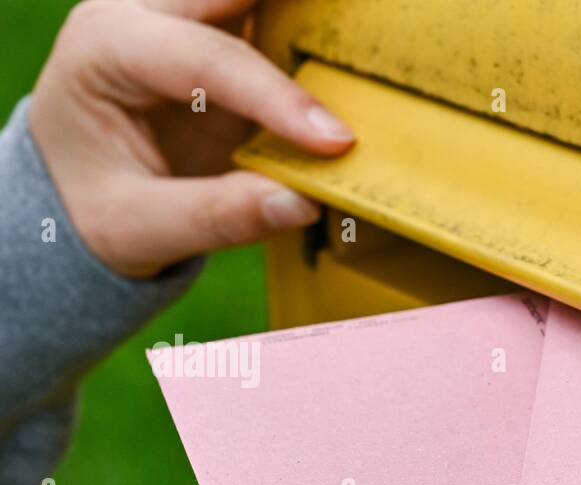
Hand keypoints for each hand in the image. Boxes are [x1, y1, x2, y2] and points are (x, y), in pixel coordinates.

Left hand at [28, 0, 353, 278]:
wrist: (77, 196)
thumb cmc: (96, 209)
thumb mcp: (140, 229)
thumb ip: (218, 217)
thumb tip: (305, 203)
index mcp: (107, 46)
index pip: (203, 57)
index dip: (276, 97)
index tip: (338, 142)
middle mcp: (144, 11)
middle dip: (297, 7)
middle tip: (364, 22)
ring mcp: (185, 16)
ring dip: (306, 13)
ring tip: (367, 35)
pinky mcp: (222, 36)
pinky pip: (275, 17)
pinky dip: (311, 29)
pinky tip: (351, 53)